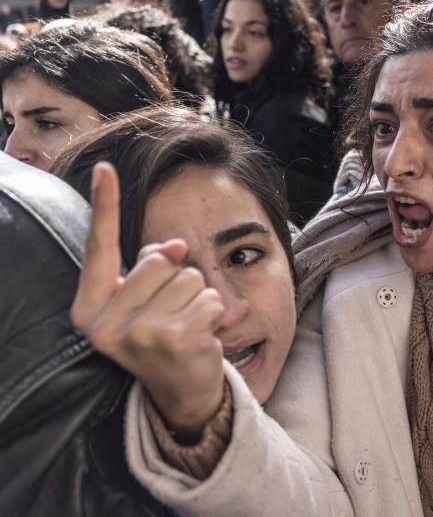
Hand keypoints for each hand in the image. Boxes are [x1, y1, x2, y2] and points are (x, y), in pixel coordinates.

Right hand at [71, 163, 225, 440]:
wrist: (182, 392)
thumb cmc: (162, 334)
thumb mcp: (145, 300)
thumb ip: (151, 265)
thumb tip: (175, 245)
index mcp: (90, 308)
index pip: (99, 248)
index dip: (104, 205)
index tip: (104, 167)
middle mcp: (104, 324)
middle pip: (160, 261)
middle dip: (178, 282)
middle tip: (171, 316)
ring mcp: (138, 335)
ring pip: (189, 279)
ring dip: (198, 299)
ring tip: (186, 327)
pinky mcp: (174, 341)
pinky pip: (210, 299)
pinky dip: (215, 314)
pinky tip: (201, 338)